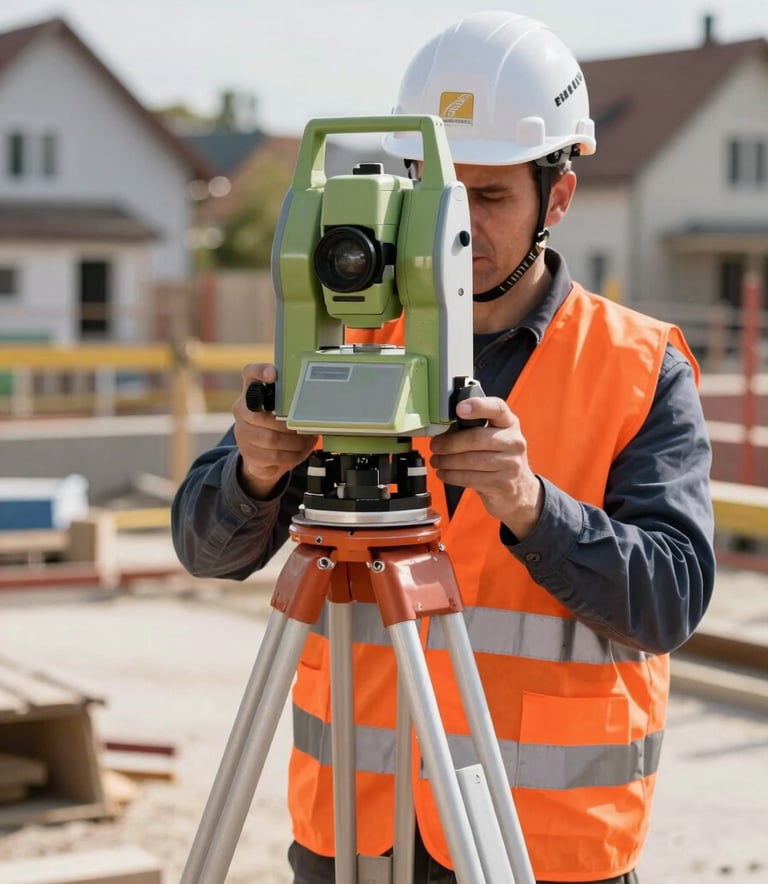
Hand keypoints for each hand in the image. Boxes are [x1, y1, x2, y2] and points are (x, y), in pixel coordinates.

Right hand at [232, 364, 317, 498]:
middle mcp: (242, 410)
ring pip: (270, 439)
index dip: (260, 371)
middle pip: (262, 415)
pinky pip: (274, 456)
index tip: (273, 374)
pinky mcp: (248, 453)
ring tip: (308, 440)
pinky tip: (301, 451)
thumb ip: (291, 400)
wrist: (259, 456)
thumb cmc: (275, 425)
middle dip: (289, 424)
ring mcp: (243, 433)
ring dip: (294, 442)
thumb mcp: (280, 408)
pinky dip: (292, 455)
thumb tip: (317, 402)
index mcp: (251, 392)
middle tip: (305, 426)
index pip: (250, 373)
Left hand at [430, 397, 542, 539]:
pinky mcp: (502, 485)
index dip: (478, 406)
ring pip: (469, 461)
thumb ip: (474, 428)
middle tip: (435, 445)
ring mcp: (511, 465)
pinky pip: (469, 478)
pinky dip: (451, 476)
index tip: (459, 408)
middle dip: (450, 443)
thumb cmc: (499, 458)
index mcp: (509, 424)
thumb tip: (443, 429)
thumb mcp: (494, 437)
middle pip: (476, 438)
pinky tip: (443, 473)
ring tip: (436, 460)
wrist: (519, 489)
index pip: (497, 408)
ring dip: (446, 461)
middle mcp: (514, 442)